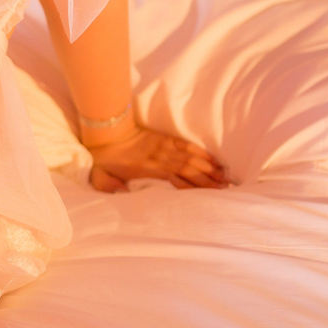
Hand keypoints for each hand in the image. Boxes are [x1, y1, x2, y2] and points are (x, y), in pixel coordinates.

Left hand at [84, 122, 229, 192]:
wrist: (106, 131)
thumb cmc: (103, 158)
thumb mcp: (100, 177)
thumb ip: (110, 188)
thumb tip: (122, 194)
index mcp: (149, 169)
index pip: (177, 180)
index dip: (194, 188)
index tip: (210, 196)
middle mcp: (161, 158)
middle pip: (190, 169)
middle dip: (209, 180)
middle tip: (226, 188)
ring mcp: (164, 147)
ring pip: (191, 157)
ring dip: (209, 167)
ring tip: (224, 177)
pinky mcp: (165, 139)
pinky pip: (186, 144)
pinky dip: (200, 152)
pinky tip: (212, 159)